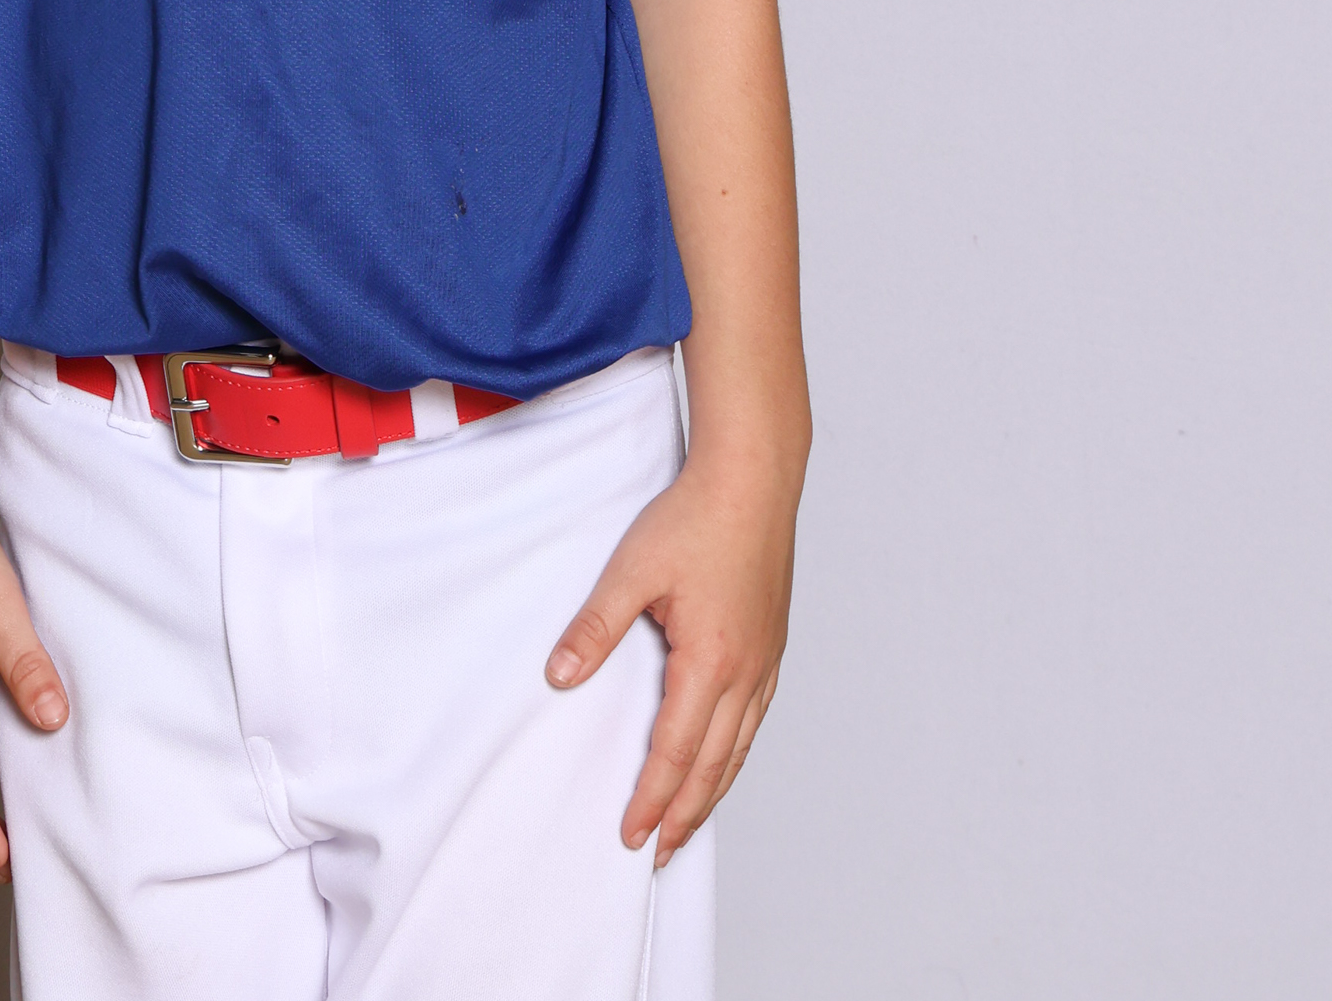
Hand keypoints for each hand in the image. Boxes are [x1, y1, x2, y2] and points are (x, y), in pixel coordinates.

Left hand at [544, 452, 798, 865]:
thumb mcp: (632, 570)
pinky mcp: (771, 643)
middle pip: (714, 764)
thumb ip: (595, 627)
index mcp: (710, 660)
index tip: (632, 836)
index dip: (652, 798)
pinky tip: (725, 756)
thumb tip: (559, 676)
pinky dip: (736, 751)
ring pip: (740, 746)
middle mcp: (746, 671)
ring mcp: (765, 659)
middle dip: (684, 814)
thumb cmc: (695, 517)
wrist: (753, 477)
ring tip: (689, 823)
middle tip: (659, 853)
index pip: (676, 751)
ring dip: (713, 790)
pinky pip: (756, 717)